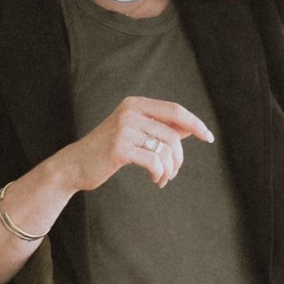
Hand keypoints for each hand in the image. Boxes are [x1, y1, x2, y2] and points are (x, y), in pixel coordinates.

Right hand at [65, 96, 214, 192]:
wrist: (75, 165)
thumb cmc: (106, 151)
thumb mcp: (134, 133)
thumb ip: (160, 128)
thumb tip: (191, 128)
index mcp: (135, 104)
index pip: (175, 110)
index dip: (195, 123)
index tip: (208, 137)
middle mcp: (130, 112)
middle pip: (173, 133)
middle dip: (179, 157)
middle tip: (174, 172)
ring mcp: (124, 129)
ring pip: (166, 149)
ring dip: (170, 169)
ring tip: (163, 178)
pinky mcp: (119, 148)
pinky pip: (154, 161)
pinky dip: (159, 174)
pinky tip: (155, 179)